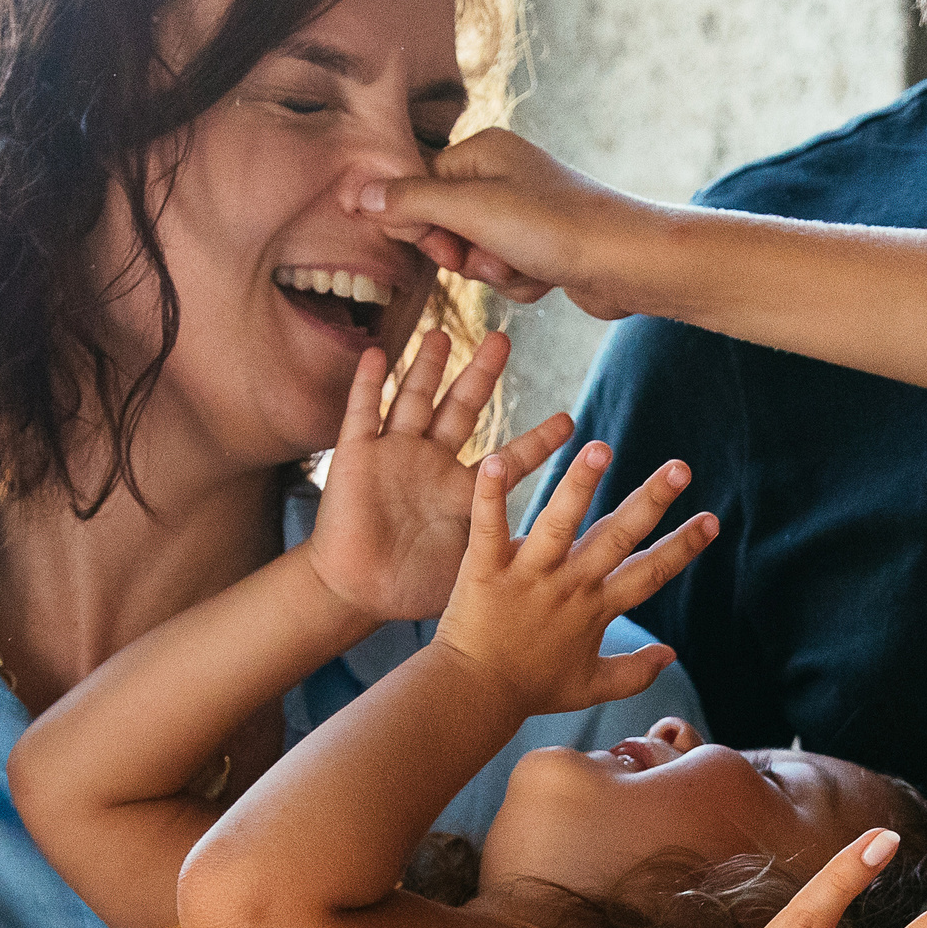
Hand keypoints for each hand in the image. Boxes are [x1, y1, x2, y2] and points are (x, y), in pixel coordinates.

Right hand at [303, 331, 534, 624]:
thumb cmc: (414, 586)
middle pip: (462, 407)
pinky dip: (368, 385)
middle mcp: (432, 463)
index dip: (538, 441)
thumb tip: (562, 569)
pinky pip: (362, 415)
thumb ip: (509, 557)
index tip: (571, 421)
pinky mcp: (355, 459)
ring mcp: (394, 456)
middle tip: (502, 340)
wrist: (357, 594)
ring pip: (414, 400)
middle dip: (481, 374)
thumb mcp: (473, 567)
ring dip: (426, 367)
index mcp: (464, 491)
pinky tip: (378, 354)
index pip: (509, 459)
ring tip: (442, 333)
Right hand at [354, 129, 646, 315]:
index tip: (441, 243)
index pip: (418, 187)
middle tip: (485, 256)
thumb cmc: (556, 227)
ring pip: (475, 256)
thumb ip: (411, 201)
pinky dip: (520, 283)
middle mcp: (504, 175)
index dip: (421, 224)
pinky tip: (546, 278)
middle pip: (444, 224)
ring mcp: (525, 213)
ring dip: (493, 273)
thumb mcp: (471, 210)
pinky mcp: (544, 247)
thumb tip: (358, 194)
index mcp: (483, 151)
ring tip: (524, 265)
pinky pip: (507, 273)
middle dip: (463, 253)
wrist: (630, 263)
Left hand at [430, 435, 714, 718]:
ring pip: (558, 523)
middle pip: (617, 537)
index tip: (712, 519)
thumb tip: (671, 656)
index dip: (682, 547)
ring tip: (600, 449)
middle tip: (680, 468)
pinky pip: (488, 526)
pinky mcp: (485, 568)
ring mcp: (528, 574)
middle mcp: (568, 585)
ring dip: (580, 485)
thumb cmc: (530, 689)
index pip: (649, 573)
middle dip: (651, 501)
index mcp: (595, 607)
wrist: (472, 697)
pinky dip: (490, 494)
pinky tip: (495, 460)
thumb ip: (635, 672)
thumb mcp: (590, 687)